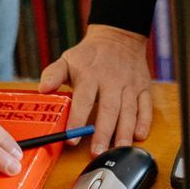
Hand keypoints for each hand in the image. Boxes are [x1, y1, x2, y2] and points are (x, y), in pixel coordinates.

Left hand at [38, 24, 153, 155]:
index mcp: (91, 75)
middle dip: (103, 132)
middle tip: (97, 152)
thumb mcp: (68, 59)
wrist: (119, 36)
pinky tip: (139, 136)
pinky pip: (146, 106)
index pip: (84, 99)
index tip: (71, 137)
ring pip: (128, 110)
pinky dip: (145, 121)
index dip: (78, 119)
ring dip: (124, 131)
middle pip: (108, 109)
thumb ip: (53, 74)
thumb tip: (43, 89)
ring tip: (118, 149)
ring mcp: (130, 85)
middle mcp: (112, 81)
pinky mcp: (143, 88)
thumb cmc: (90, 54)